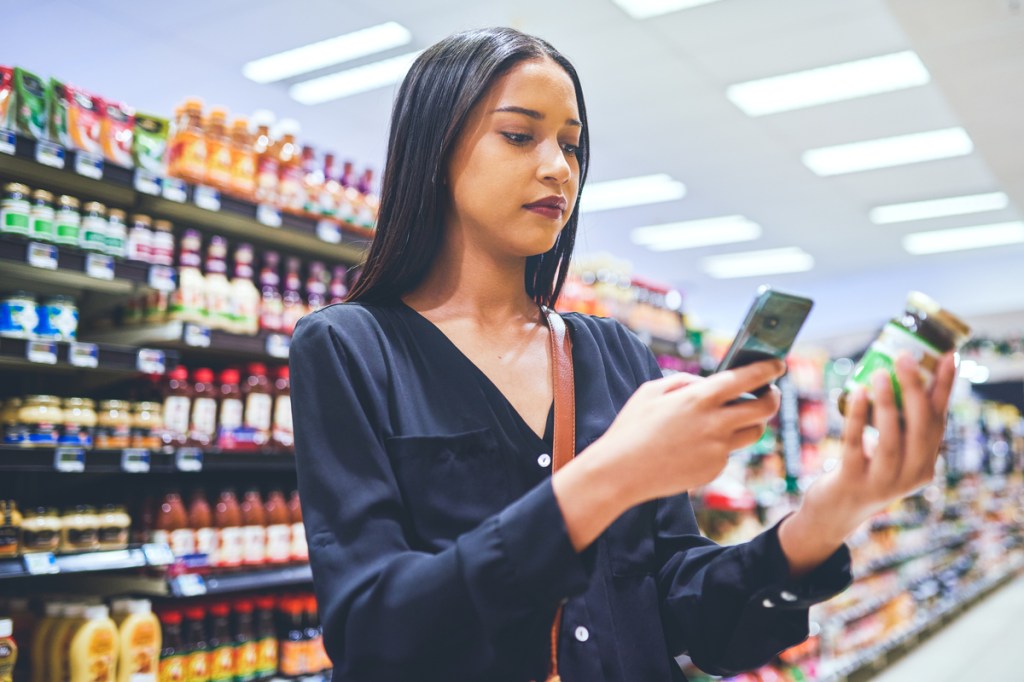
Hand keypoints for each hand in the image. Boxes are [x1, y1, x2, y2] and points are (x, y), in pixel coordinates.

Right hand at [593, 360, 785, 506]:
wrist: (620, 472)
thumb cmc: (631, 428)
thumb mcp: (650, 392)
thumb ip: (683, 382)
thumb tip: (705, 384)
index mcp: (699, 398)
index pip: (748, 378)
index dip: (768, 368)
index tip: (778, 364)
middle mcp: (715, 423)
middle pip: (765, 408)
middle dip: (773, 397)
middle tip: (770, 393)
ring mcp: (717, 449)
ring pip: (755, 433)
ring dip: (752, 422)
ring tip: (738, 417)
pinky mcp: (714, 469)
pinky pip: (729, 452)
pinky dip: (721, 444)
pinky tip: (697, 445)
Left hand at [800, 351, 957, 540]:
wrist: (835, 513)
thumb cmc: (864, 470)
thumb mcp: (889, 450)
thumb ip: (898, 423)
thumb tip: (899, 373)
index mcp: (925, 463)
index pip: (939, 420)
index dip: (945, 387)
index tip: (950, 355)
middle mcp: (912, 475)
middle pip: (920, 429)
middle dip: (915, 390)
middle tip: (906, 357)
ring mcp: (883, 482)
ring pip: (891, 439)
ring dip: (888, 403)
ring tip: (881, 373)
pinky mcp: (853, 482)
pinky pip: (856, 445)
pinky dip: (857, 418)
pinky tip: (856, 393)